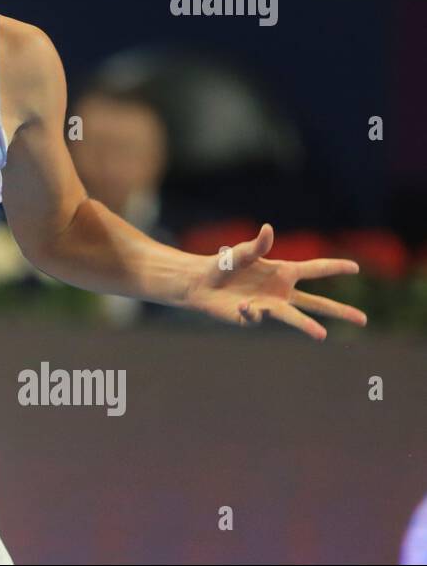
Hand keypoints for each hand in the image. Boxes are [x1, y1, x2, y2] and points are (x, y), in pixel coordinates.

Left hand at [183, 223, 367, 339]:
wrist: (201, 283)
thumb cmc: (223, 265)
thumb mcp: (241, 253)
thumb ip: (256, 245)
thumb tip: (268, 229)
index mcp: (284, 272)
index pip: (315, 269)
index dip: (335, 267)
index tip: (356, 267)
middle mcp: (281, 292)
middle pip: (317, 303)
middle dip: (340, 311)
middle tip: (364, 320)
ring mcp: (269, 306)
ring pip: (295, 318)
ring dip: (308, 326)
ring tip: (322, 336)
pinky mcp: (253, 317)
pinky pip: (257, 316)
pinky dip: (252, 312)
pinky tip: (244, 305)